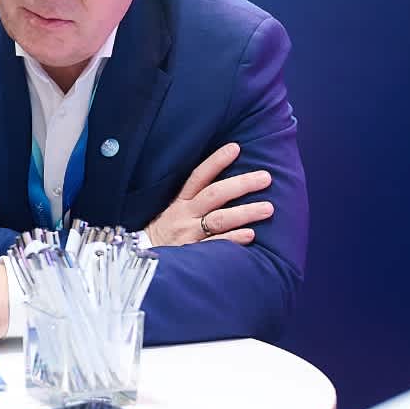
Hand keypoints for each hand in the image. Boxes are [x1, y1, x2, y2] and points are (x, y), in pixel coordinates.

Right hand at [145, 143, 273, 245]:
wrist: (141, 260)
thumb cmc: (164, 232)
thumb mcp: (172, 211)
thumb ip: (194, 198)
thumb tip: (226, 182)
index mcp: (179, 201)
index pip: (198, 176)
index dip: (216, 161)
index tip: (235, 148)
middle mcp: (184, 215)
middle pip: (214, 195)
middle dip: (241, 185)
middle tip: (265, 178)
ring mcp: (189, 234)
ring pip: (218, 219)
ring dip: (244, 212)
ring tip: (268, 208)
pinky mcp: (192, 253)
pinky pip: (215, 245)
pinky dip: (233, 239)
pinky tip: (251, 235)